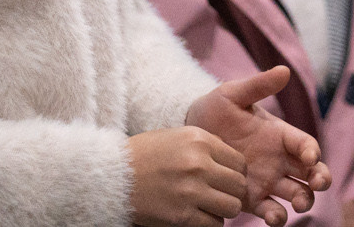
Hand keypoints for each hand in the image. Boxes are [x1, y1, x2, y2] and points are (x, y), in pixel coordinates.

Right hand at [127, 126, 246, 226]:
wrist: (113, 176)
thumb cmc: (145, 155)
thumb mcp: (178, 136)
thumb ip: (207, 145)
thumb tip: (233, 162)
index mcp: (199, 140)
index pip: (240, 162)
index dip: (237, 173)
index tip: (226, 178)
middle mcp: (198, 164)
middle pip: (240, 185)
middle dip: (233, 192)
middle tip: (220, 194)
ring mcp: (190, 191)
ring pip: (232, 207)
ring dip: (223, 209)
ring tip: (209, 206)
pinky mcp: (181, 215)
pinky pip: (214, 225)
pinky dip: (210, 223)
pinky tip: (198, 216)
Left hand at [187, 67, 332, 225]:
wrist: (188, 134)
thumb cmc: (214, 110)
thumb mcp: (233, 94)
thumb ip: (257, 86)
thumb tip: (284, 71)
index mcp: (280, 135)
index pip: (305, 144)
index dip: (312, 151)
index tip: (309, 156)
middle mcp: (279, 160)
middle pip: (310, 172)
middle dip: (319, 179)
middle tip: (317, 185)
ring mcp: (268, 180)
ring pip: (297, 194)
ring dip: (303, 200)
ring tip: (297, 203)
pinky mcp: (252, 199)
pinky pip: (271, 211)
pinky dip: (277, 217)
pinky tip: (274, 217)